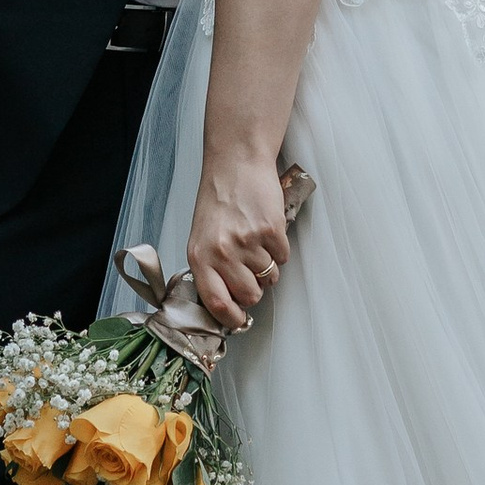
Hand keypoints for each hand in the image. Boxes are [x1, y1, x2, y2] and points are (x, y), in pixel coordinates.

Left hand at [188, 152, 291, 333]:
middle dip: (256, 288)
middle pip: (250, 295)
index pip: (216, 303)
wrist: (236, 164)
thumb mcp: (202, 237)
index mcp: (200, 257)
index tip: (239, 319)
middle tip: (251, 269)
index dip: (231, 317)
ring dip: (269, 265)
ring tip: (257, 242)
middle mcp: (222, 252)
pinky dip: (279, 248)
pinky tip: (267, 231)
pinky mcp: (270, 230)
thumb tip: (230, 300)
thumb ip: (211, 269)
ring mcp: (247, 242)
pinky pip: (283, 257)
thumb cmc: (219, 201)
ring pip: (270, 277)